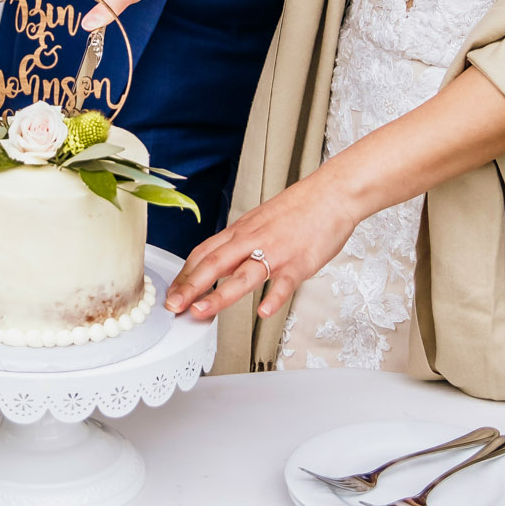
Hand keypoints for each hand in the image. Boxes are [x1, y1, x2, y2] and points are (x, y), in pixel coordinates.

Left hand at [164, 165, 363, 326]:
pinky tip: (263, 312)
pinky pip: (284, 282)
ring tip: (200, 312)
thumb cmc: (300, 208)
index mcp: (242, 231)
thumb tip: (223, 262)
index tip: (172, 293)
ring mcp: (276, 251)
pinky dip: (274, 298)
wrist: (332, 193)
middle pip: (214, 263)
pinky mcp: (300, 262)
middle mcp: (253, 240)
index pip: (204, 253)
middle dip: (190, 287)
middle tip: (173, 306)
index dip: (184, 274)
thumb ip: (241, 243)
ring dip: (219, 295)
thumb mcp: (260, 221)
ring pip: (243, 275)